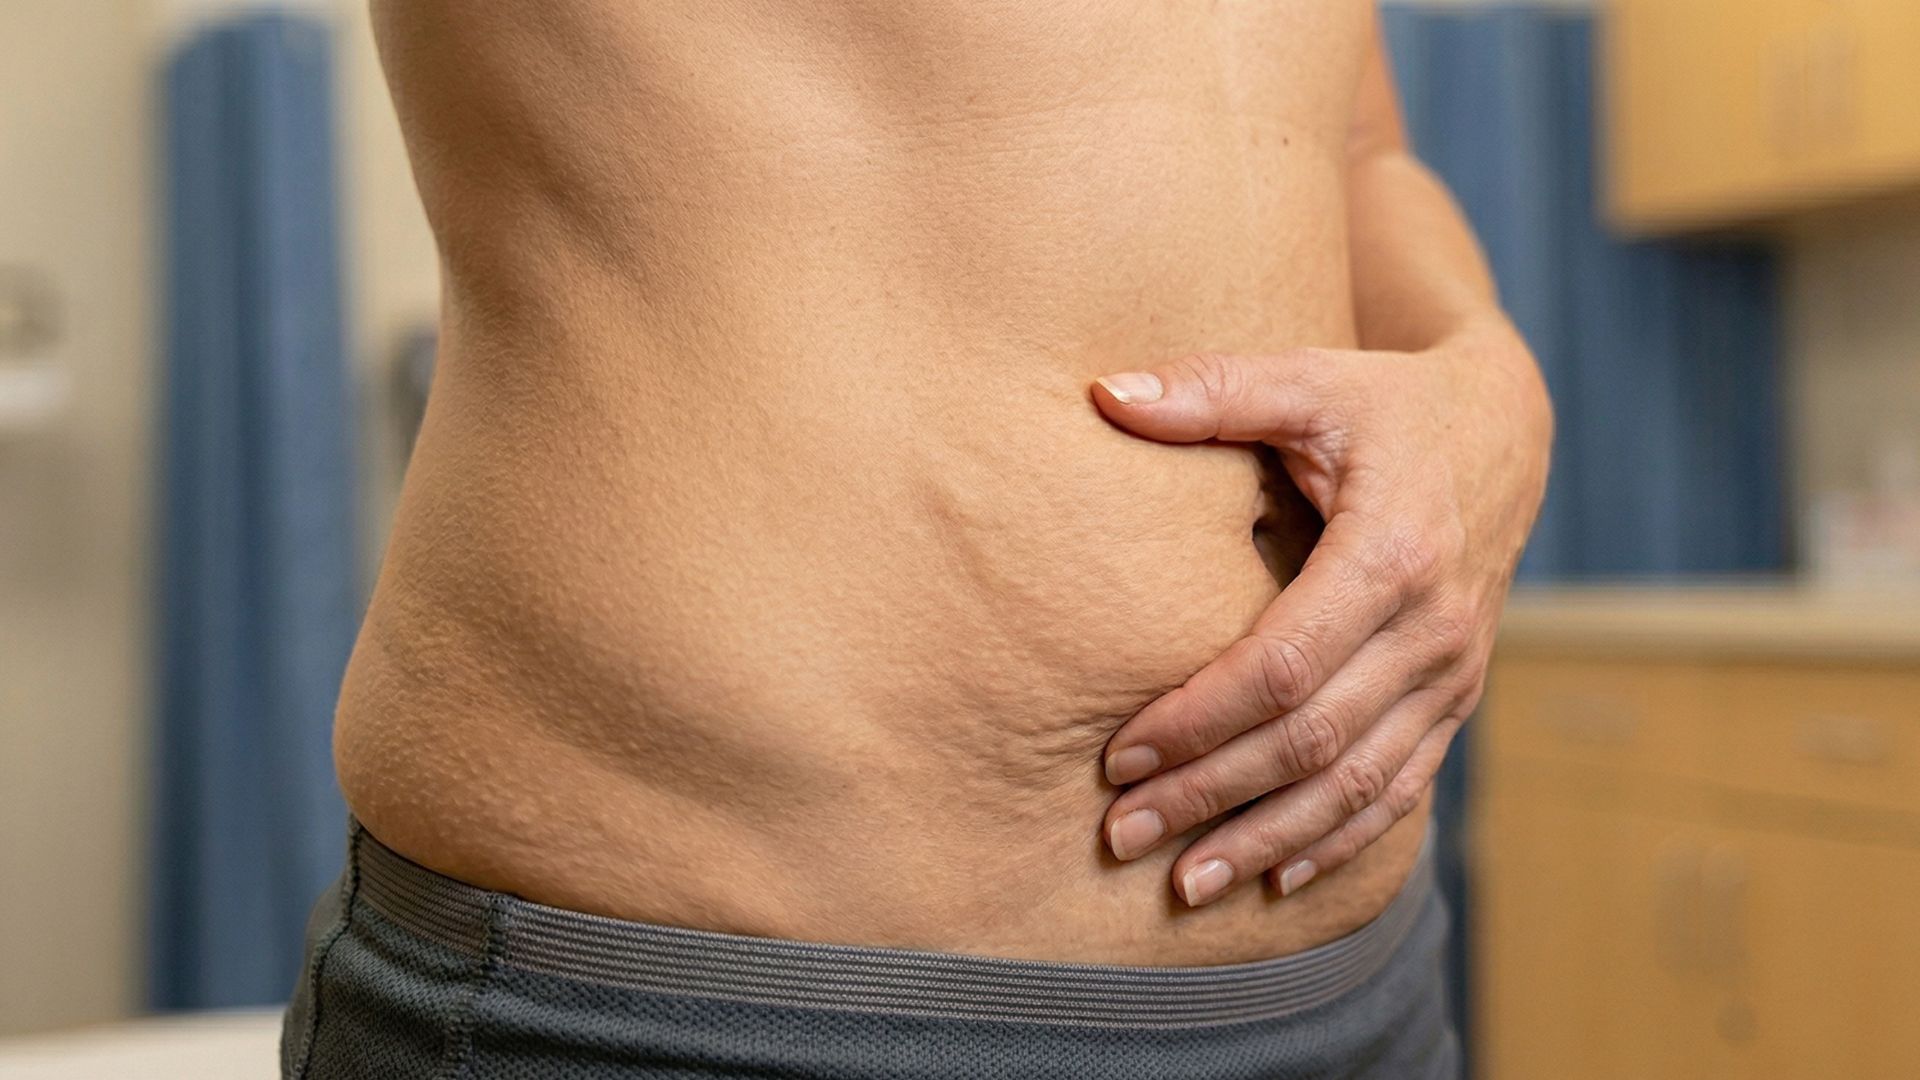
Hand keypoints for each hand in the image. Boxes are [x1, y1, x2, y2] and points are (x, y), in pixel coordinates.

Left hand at [1089, 320, 1550, 905]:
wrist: (1508, 430)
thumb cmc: (1390, 403)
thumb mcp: (1310, 377)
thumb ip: (1211, 389)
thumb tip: (1102, 393)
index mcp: (1393, 553)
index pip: (1282, 666)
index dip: (1199, 719)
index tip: (1118, 753)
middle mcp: (1433, 629)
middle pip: (1311, 741)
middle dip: (1211, 795)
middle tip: (1121, 834)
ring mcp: (1452, 673)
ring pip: (1357, 784)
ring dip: (1268, 838)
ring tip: (1184, 884)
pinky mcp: (1457, 699)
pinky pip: (1401, 789)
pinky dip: (1340, 840)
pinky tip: (1275, 877)